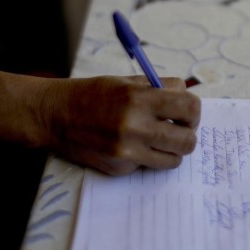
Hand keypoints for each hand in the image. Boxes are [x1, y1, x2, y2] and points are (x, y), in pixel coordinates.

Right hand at [41, 75, 200, 175]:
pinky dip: (147, 157)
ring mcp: (128, 151)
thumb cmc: (93, 94)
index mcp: (140, 98)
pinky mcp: (120, 168)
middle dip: (188, 134)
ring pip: (174, 160)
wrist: (55, 115)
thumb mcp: (127, 82)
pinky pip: (149, 166)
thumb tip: (189, 97)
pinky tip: (130, 145)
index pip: (190, 108)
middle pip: (188, 141)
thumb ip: (160, 89)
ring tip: (157, 139)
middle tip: (178, 129)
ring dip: (172, 150)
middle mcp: (136, 127)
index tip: (186, 113)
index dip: (194, 111)